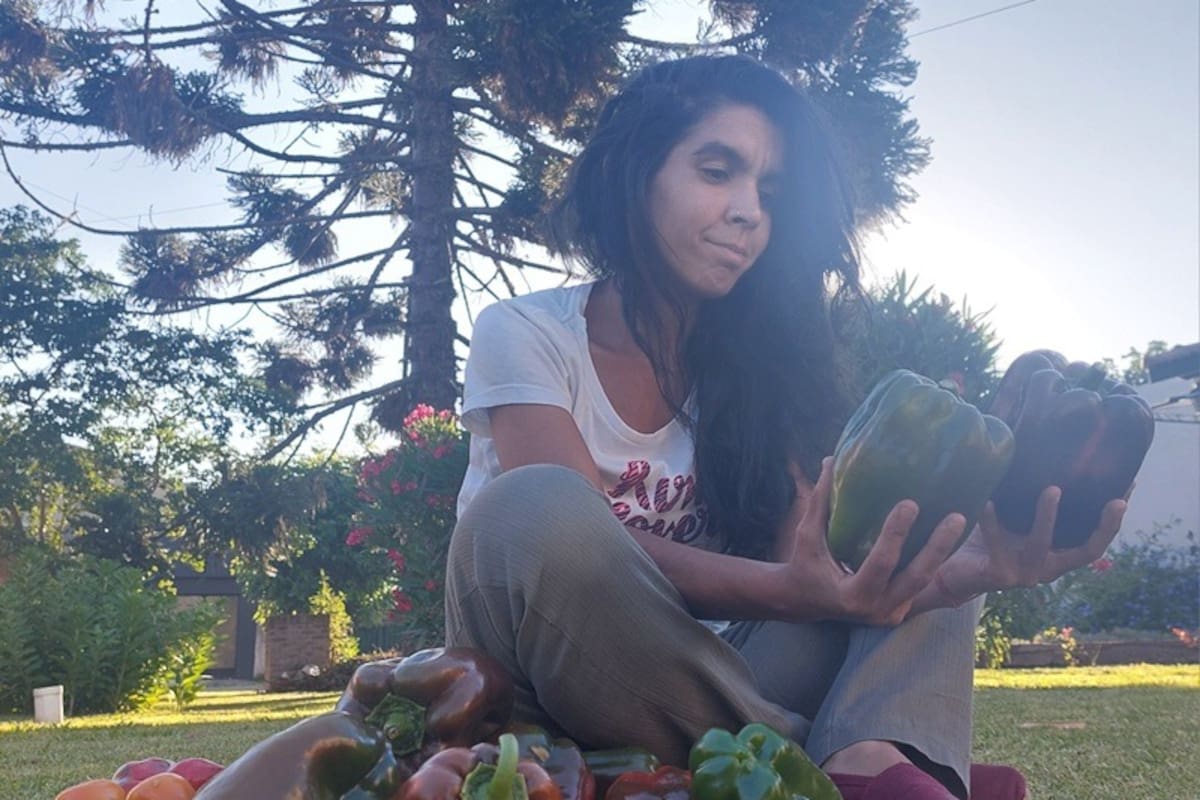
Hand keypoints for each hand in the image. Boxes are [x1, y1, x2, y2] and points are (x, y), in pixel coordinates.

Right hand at [777, 457, 966, 625]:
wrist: (805, 603)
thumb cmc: (804, 565)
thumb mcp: (807, 535)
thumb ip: (821, 501)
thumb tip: (831, 460)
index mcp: (852, 595)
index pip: (880, 562)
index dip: (896, 534)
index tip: (910, 503)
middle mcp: (876, 610)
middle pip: (916, 578)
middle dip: (938, 547)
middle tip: (956, 517)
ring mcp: (891, 613)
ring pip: (924, 582)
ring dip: (942, 553)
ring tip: (959, 521)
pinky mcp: (899, 610)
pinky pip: (920, 585)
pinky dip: (932, 561)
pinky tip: (946, 537)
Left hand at [936, 485, 1129, 601]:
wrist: (950, 570)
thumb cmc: (986, 539)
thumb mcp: (1013, 518)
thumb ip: (1027, 498)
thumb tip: (1039, 450)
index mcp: (1055, 555)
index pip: (1093, 542)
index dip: (1113, 522)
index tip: (1127, 492)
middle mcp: (1046, 568)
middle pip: (1085, 552)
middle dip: (1102, 525)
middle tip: (1112, 497)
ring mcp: (1024, 575)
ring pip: (1042, 545)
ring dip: (1048, 517)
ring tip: (1051, 490)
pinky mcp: (998, 575)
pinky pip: (997, 545)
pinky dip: (991, 521)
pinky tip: (986, 501)